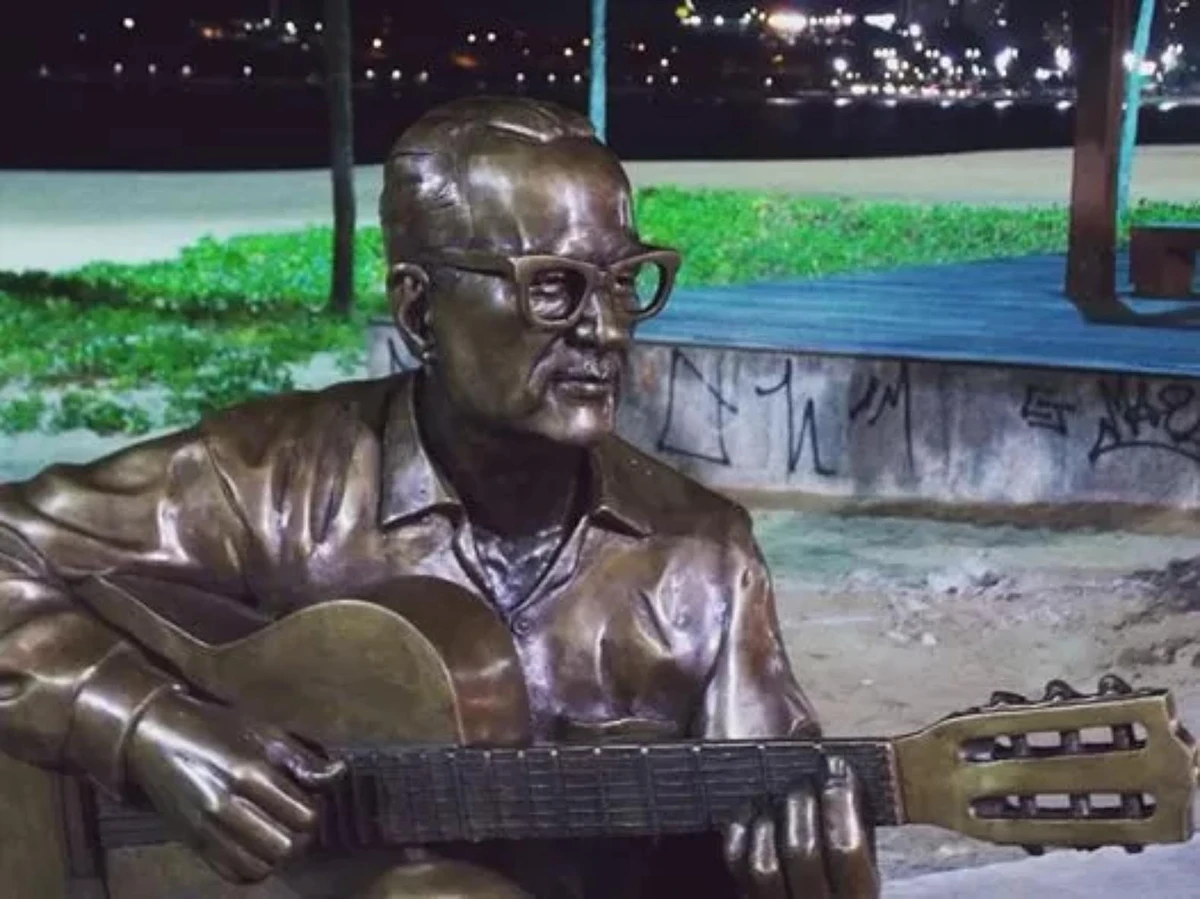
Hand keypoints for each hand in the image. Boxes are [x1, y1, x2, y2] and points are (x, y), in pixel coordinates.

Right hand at [125, 690, 344, 883]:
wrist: (156, 739)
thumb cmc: (217, 729)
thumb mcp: (265, 732)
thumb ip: (303, 759)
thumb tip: (339, 773)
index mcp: (249, 773)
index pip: (305, 815)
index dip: (316, 808)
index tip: (309, 796)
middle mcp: (226, 806)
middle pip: (286, 847)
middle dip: (301, 834)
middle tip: (296, 816)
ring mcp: (206, 829)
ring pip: (263, 866)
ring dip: (278, 853)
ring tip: (278, 830)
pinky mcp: (194, 844)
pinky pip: (235, 874)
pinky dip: (255, 866)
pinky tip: (258, 845)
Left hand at [723, 756, 879, 898]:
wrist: (812, 895)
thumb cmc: (841, 874)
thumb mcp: (866, 856)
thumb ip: (857, 819)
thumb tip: (833, 759)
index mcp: (857, 893)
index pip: (847, 848)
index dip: (840, 801)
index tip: (837, 768)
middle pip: (801, 851)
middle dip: (801, 801)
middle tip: (804, 776)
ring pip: (764, 863)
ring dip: (770, 817)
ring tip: (779, 794)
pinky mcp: (750, 896)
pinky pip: (737, 864)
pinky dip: (742, 828)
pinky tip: (753, 810)